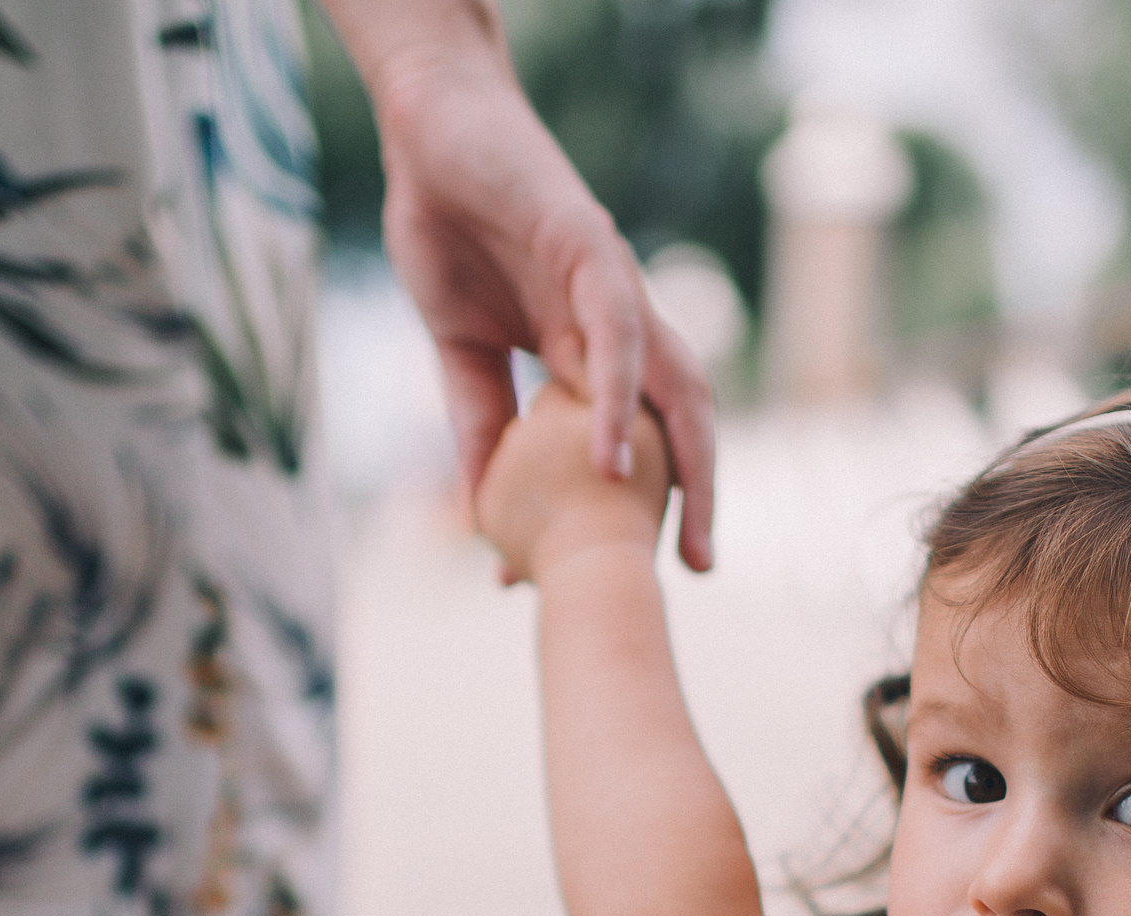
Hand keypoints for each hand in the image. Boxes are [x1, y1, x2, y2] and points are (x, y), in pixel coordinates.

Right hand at [327, 10, 716, 567]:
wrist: (431, 131)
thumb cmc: (450, 225)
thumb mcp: (459, 346)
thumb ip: (479, 420)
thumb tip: (476, 510)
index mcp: (590, 348)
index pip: (636, 435)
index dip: (646, 499)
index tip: (642, 569)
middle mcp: (620, 322)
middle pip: (682, 418)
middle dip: (699, 492)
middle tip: (698, 566)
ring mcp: (613, 286)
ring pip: (671, 383)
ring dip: (686, 459)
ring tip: (681, 530)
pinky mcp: (592, 251)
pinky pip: (618, 337)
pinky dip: (618, 401)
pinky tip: (612, 458)